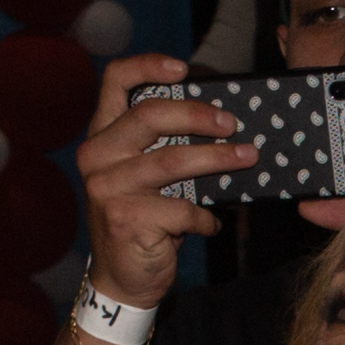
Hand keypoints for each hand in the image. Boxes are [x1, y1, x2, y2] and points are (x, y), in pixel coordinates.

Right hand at [73, 55, 245, 308]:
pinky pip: (180, 209)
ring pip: (170, 161)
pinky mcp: (125, 220)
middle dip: (197, 115)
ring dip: (216, 159)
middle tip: (232, 123)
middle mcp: (97, 156)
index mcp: (102, 135)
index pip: (113, 82)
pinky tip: (212, 223)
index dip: (148, 65)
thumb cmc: (144, 219)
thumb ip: (166, 146)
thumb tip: (224, 122)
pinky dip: (204, 216)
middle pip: (148, 116)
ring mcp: (107, 189)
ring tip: (247, 158)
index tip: (183, 68)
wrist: (123, 279)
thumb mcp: (148, 176)